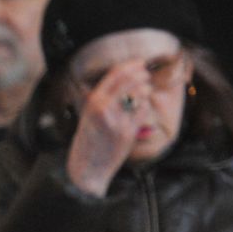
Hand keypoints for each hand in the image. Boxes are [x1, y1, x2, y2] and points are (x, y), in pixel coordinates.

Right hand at [65, 59, 152, 195]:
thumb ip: (104, 99)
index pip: (115, 75)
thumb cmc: (88, 142)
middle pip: (129, 81)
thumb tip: (126, 81)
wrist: (86, 168)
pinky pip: (142, 112)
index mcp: (93, 102)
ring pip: (138, 95)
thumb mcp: (89, 116)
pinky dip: (144, 108)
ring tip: (146, 91)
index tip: (140, 63)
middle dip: (141, 75)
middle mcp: (104, 109)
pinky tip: (142, 109)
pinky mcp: (127, 133)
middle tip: (146, 76)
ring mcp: (116, 120)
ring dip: (145, 90)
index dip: (130, 65)